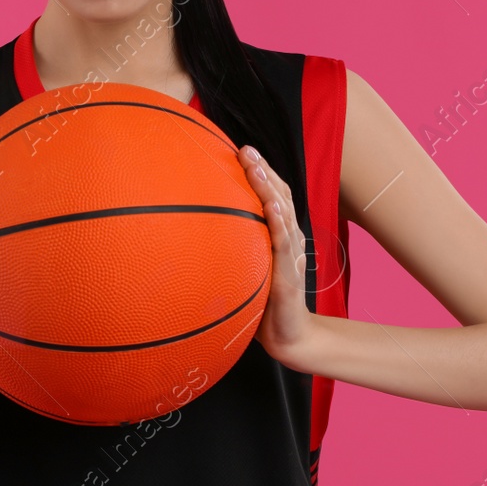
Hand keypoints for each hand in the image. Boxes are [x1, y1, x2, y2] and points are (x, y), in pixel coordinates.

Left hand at [239, 144, 316, 370]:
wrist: (288, 336)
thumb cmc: (263, 302)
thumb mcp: (246, 269)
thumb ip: (234, 249)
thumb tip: (195, 235)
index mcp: (278, 236)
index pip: (272, 197)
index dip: (261, 173)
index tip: (242, 150)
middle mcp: (288, 239)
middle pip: (279, 196)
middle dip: (263, 171)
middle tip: (246, 149)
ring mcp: (291, 255)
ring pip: (283, 213)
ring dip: (269, 187)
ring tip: (256, 166)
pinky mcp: (289, 274)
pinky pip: (284, 245)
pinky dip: (279, 223)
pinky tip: (272, 207)